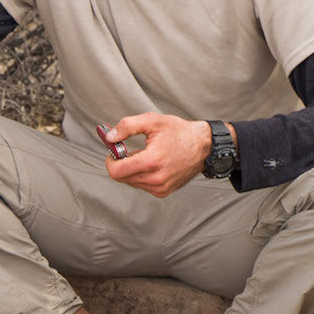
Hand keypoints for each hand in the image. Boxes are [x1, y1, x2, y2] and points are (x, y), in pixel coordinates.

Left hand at [101, 113, 215, 197]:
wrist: (203, 146)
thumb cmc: (179, 132)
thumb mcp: (152, 121)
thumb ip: (127, 127)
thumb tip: (109, 137)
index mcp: (151, 162)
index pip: (116, 171)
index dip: (111, 160)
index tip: (115, 150)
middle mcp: (155, 179)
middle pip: (121, 177)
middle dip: (120, 163)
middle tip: (129, 150)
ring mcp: (160, 188)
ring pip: (130, 182)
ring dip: (131, 169)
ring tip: (145, 155)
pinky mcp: (163, 192)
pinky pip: (141, 185)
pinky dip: (141, 175)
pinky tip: (152, 164)